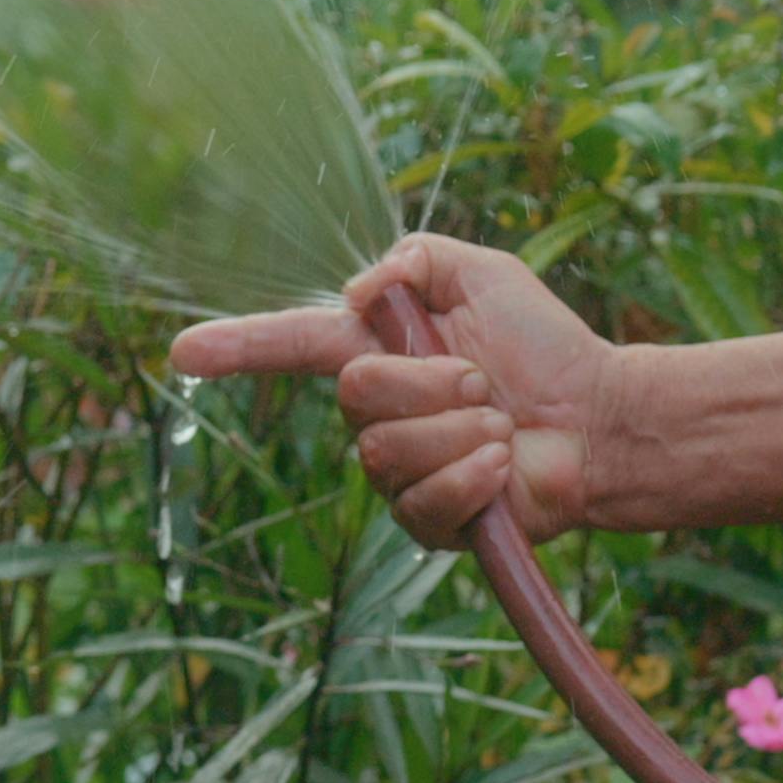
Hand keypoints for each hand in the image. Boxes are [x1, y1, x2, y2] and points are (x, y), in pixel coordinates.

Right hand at [170, 235, 625, 547]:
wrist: (601, 420)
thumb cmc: (547, 347)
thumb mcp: (486, 273)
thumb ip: (420, 259)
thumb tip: (362, 293)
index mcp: (379, 352)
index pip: (292, 347)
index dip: (235, 349)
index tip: (181, 352)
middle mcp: (378, 415)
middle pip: (354, 393)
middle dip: (427, 380)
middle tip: (482, 381)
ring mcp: (398, 473)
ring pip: (387, 449)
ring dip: (459, 427)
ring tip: (499, 425)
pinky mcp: (429, 523)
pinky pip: (423, 500)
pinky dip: (473, 475)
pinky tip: (501, 465)